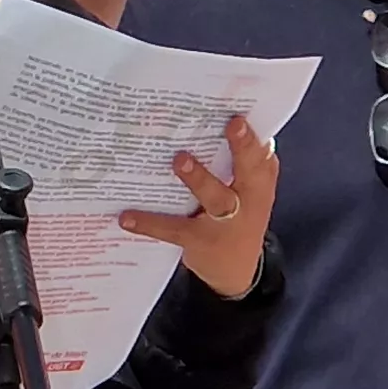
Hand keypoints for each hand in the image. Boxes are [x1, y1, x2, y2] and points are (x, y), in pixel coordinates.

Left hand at [116, 115, 277, 298]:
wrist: (236, 271)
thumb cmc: (238, 214)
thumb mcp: (247, 191)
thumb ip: (239, 162)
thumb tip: (215, 118)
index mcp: (259, 183)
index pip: (261, 155)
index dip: (253, 137)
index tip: (240, 117)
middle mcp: (248, 200)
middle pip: (249, 171)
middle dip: (242, 148)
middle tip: (232, 125)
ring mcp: (226, 222)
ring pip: (215, 197)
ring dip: (199, 178)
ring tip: (179, 161)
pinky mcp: (199, 240)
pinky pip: (174, 228)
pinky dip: (149, 222)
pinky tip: (126, 216)